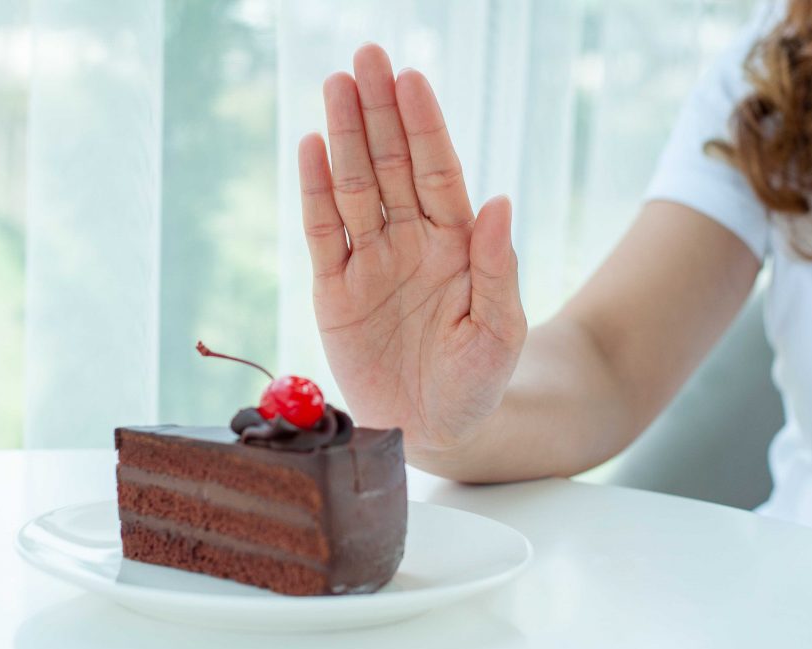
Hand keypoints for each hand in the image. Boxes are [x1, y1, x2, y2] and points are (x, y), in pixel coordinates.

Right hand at [298, 44, 526, 453]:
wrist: (433, 429)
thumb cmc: (476, 381)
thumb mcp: (499, 330)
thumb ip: (497, 267)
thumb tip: (499, 199)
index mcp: (455, 243)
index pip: (437, 172)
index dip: (425, 126)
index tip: (411, 79)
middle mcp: (410, 240)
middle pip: (391, 165)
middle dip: (380, 112)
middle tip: (366, 57)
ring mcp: (370, 261)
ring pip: (354, 187)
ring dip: (345, 137)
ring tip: (336, 85)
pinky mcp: (335, 290)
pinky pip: (322, 233)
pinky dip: (315, 192)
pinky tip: (311, 147)